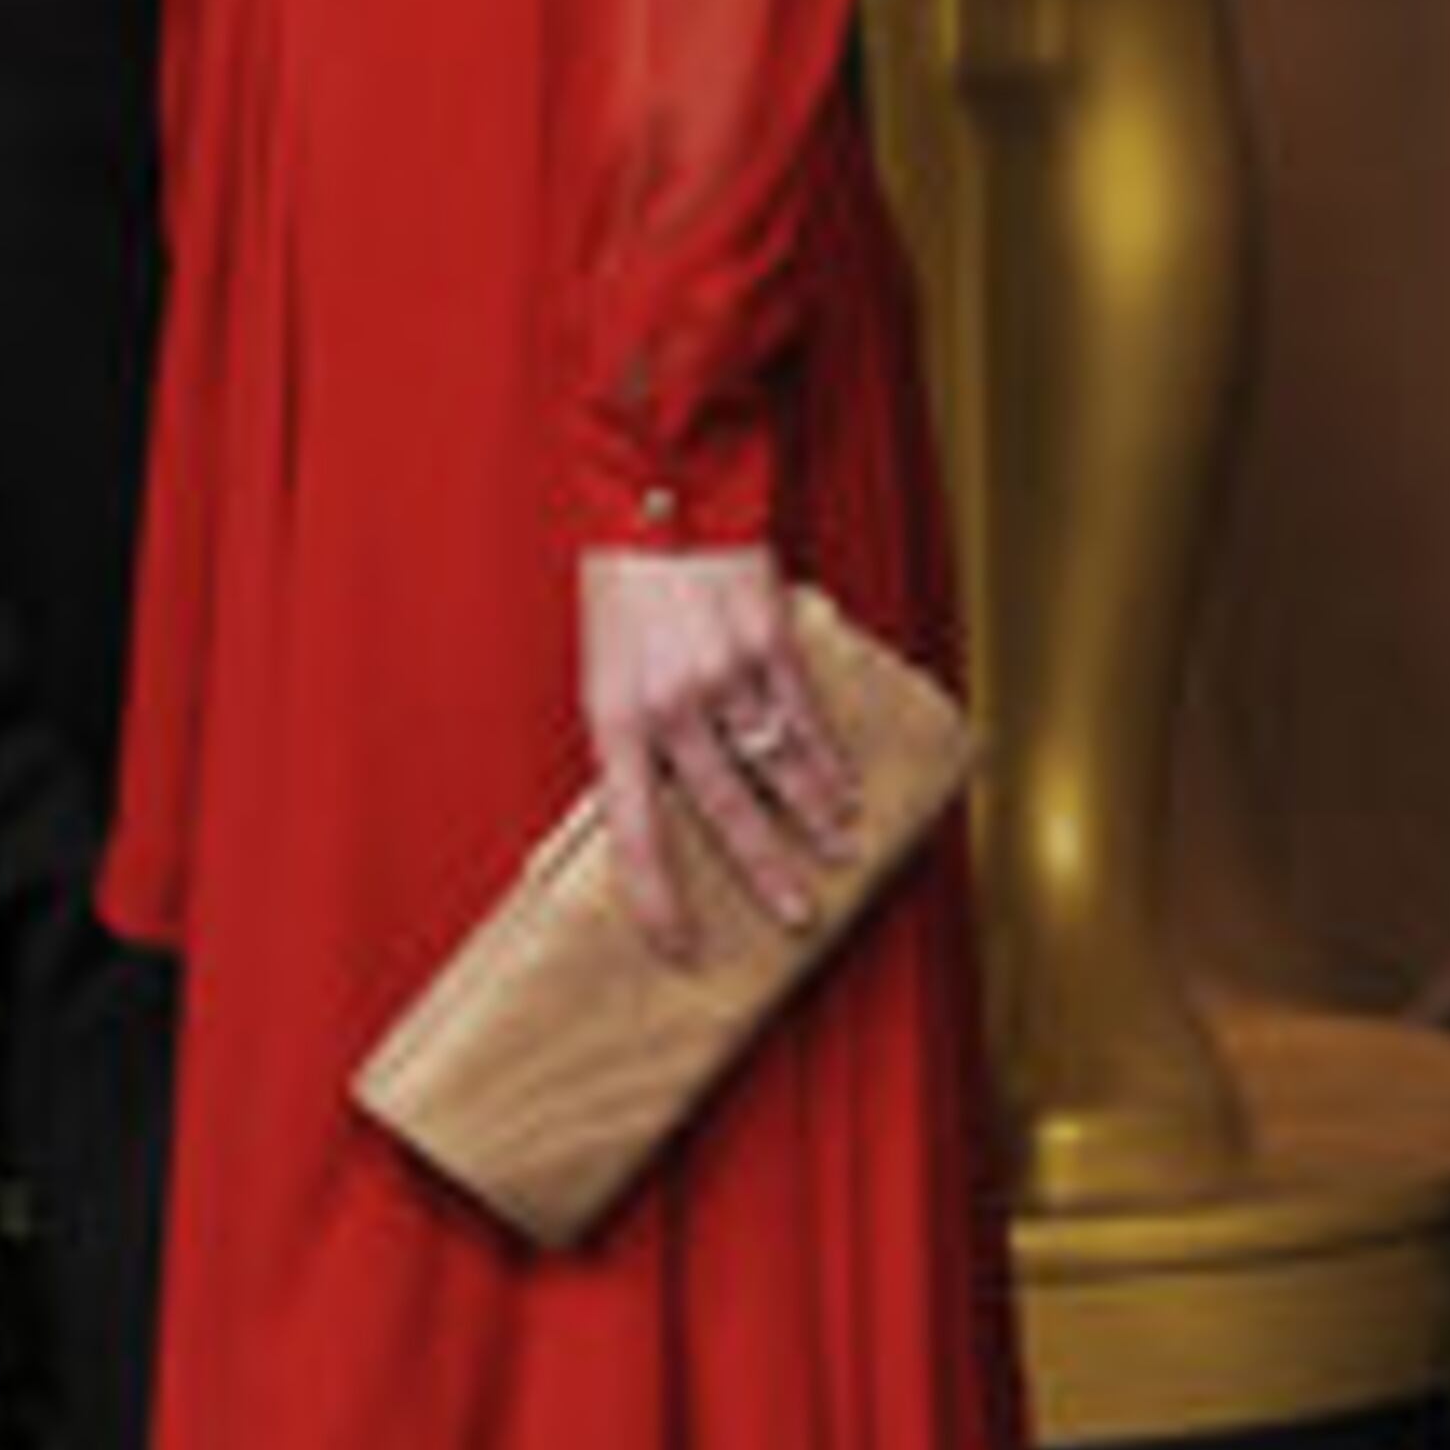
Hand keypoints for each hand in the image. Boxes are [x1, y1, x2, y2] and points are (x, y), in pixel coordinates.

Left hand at [576, 541, 857, 956]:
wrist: (657, 502)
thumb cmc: (621, 593)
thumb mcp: (602, 671)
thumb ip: (635, 738)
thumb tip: (664, 810)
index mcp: (615, 718)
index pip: (634, 832)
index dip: (657, 897)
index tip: (681, 948)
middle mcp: (672, 705)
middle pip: (726, 812)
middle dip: (765, 871)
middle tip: (798, 917)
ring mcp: (725, 676)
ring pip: (778, 767)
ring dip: (814, 817)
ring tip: (840, 853)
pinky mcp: (769, 644)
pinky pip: (805, 719)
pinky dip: (828, 760)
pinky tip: (846, 789)